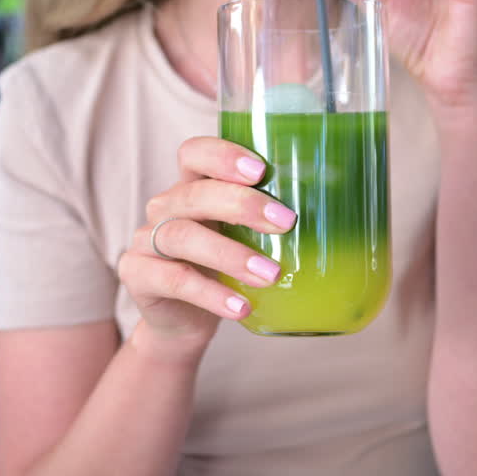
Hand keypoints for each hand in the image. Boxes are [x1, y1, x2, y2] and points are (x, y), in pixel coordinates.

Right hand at [116, 137, 294, 356]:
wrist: (184, 322)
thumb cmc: (223, 270)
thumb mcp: (245, 239)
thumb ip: (269, 221)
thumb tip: (338, 206)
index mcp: (191, 187)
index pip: (194, 153)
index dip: (223, 155)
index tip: (261, 171)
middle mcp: (165, 207)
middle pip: (195, 194)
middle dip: (242, 205)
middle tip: (286, 223)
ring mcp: (146, 240)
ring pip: (182, 236)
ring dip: (230, 254)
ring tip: (270, 274)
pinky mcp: (137, 275)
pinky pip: (173, 280)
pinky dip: (211, 294)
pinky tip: (241, 307)